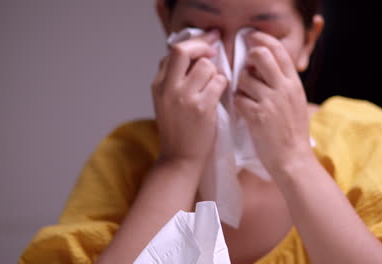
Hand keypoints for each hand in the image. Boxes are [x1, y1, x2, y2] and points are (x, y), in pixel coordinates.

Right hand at [152, 30, 227, 170]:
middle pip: (183, 50)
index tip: (206, 42)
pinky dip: (223, 85)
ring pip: (206, 65)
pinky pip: (219, 82)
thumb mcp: (165, 102)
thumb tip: (194, 55)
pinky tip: (220, 95)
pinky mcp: (202, 108)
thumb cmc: (177, 130)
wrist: (179, 159)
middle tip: (214, 49)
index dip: (192, 43)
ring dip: (216, 72)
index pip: (172, 52)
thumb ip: (174, 79)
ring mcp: (184, 98)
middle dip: (202, 45)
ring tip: (214, 85)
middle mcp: (168, 88)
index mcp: (158, 85)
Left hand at [234, 31, 313, 175]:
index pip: (277, 49)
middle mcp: (283, 88)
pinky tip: (243, 110)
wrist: (293, 159)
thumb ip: (283, 82)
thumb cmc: (292, 132)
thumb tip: (264, 65)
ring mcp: (270, 102)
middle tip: (245, 69)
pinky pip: (238, 98)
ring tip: (245, 97)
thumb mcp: (295, 101)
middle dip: (246, 59)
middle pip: (259, 56)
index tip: (249, 37)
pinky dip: (237, 103)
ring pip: (244, 78)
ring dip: (239, 86)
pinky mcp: (257, 116)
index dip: (260, 39)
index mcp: (293, 83)